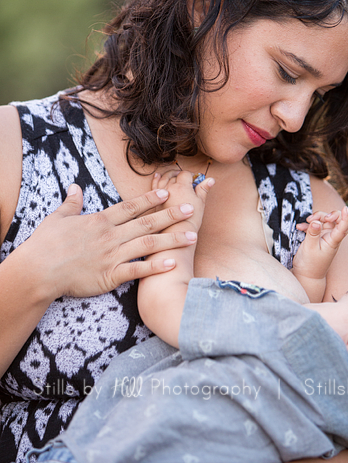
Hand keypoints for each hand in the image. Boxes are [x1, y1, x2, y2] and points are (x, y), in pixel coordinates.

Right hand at [17, 183, 198, 300]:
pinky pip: (137, 269)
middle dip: (171, 215)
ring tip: (192, 235)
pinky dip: (155, 266)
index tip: (167, 192)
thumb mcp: (58, 218)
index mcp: (100, 221)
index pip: (130, 207)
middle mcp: (110, 236)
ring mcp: (112, 255)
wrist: (39, 271)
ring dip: (172, 239)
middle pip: (147, 223)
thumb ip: (71, 203)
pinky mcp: (110, 275)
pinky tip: (171, 262)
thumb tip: (75, 187)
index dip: (150, 200)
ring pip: (148, 244)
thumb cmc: (46, 245)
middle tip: (191, 209)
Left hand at [153, 169, 214, 233]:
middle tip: (185, 179)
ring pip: (164, 178)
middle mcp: (170, 187)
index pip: (186, 174)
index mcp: (182, 187)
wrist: (177, 232)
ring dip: (169, 175)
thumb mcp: (200, 203)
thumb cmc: (191, 219)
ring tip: (173, 175)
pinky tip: (158, 175)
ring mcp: (161, 193)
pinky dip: (156, 178)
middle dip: (180, 175)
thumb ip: (204, 189)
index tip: (194, 180)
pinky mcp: (155, 200)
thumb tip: (211, 179)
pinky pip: (154, 185)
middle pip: (174, 175)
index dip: (191, 175)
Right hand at [293, 207, 347, 280]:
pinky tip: (300, 227)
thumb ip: (313, 233)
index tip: (345, 209)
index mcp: (333, 241)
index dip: (346, 217)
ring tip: (306, 220)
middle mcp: (331, 238)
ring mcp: (325, 237)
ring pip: (325, 221)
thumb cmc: (310, 265)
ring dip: (317, 217)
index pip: (343, 227)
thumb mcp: (309, 248)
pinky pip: (315, 226)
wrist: (306, 276)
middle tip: (318, 217)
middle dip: (328, 214)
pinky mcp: (317, 237)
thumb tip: (316, 221)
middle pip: (337, 220)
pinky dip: (308, 224)